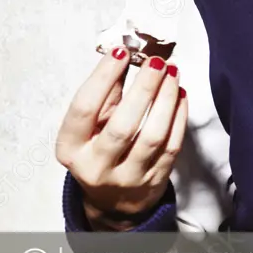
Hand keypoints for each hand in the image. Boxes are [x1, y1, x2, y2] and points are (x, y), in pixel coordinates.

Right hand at [55, 48, 186, 229]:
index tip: (120, 51)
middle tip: (157, 62)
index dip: (102, 78)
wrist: (115, 201)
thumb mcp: (91, 127)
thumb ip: (106, 95)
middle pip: (123, 125)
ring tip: (173, 73)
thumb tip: (125, 55)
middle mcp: (97, 167)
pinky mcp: (156, 180)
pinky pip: (172, 145)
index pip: (84, 110)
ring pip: (152, 136)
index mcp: (72, 149)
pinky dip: (179, 116)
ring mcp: (129, 177)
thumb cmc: (101, 152)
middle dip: (143, 89)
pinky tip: (180, 94)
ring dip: (166, 100)